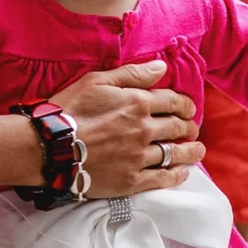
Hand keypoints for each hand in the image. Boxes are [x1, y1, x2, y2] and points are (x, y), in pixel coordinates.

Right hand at [49, 61, 204, 198]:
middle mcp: (144, 130)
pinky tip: (182, 172)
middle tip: (192, 128)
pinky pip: (162, 179)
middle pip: (177, 127)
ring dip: (190, 151)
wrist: (49, 147)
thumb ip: (132, 74)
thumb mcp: (97, 81)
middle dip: (189, 127)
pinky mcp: (131, 180)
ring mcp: (139, 157)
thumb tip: (161, 67)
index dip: (186, 104)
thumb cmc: (69, 110)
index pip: (173, 102)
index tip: (189, 108)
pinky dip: (176, 175)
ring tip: (197, 150)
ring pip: (175, 154)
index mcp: (138, 103)